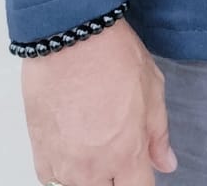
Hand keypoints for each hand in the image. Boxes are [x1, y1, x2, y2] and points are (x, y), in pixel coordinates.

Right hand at [22, 17, 176, 183]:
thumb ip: (159, 132)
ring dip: (88, 174)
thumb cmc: (110, 53)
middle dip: (115, 177)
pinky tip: (70, 144)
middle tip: (115, 151)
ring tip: (92, 143)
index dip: (141, 180)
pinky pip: (52, 178)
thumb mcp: (152, 86)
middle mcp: (94, 168)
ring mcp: (64, 164)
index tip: (139, 170)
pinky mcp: (40, 153)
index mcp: (127, 154)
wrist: (69, 35)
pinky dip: (62, 169)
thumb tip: (166, 162)